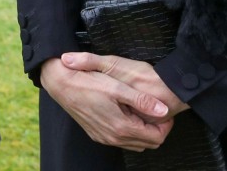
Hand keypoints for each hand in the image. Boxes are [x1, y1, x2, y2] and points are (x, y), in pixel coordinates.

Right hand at [39, 55, 172, 150]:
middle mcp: (113, 138)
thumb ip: (142, 101)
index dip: (165, 125)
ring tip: (140, 110)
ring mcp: (104, 138)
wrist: (62, 84)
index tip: (162, 109)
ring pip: (135, 143)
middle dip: (156, 129)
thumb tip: (163, 110)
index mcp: (121, 127)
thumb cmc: (88, 82)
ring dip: (143, 131)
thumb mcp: (118, 87)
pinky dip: (129, 131)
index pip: (156, 137)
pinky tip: (125, 113)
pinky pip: (121, 140)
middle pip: (148, 143)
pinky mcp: (97, 135)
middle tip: (154, 110)